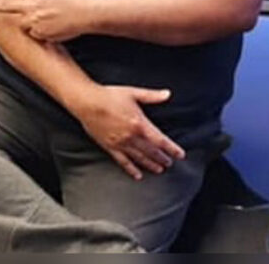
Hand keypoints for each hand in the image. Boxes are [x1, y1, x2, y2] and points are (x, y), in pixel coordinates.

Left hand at [0, 0, 96, 41]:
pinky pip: (37, 35)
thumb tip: (31, 0)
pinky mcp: (40, 33)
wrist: (87, 13)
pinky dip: (44, 33)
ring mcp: (35, 20)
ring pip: (25, 24)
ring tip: (53, 19)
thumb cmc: (74, 1)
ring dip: (34, 23)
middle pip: (6, 6)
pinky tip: (57, 28)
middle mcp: (32, 6)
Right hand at [70, 85, 185, 179]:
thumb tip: (167, 94)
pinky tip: (137, 175)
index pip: (160, 140)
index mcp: (139, 123)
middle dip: (162, 158)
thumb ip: (152, 96)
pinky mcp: (110, 147)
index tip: (180, 154)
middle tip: (170, 163)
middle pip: (151, 151)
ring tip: (159, 170)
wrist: (88, 102)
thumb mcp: (133, 93)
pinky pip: (123, 162)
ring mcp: (120, 143)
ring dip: (151, 165)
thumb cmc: (109, 96)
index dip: (172, 148)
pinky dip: (131, 169)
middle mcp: (131, 136)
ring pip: (139, 158)